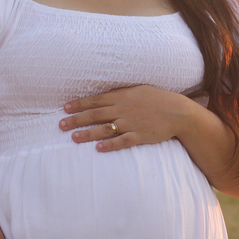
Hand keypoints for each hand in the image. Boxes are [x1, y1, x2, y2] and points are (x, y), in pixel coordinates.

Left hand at [60, 85, 195, 152]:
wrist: (177, 112)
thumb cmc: (157, 99)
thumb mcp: (138, 90)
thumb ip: (120, 93)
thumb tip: (104, 95)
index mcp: (122, 97)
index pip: (95, 100)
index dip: (79, 104)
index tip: (65, 108)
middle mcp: (123, 110)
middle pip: (95, 115)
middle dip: (76, 120)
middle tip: (61, 125)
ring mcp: (131, 123)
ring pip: (104, 129)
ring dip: (88, 134)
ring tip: (73, 138)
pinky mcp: (139, 136)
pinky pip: (122, 141)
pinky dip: (110, 145)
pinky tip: (98, 148)